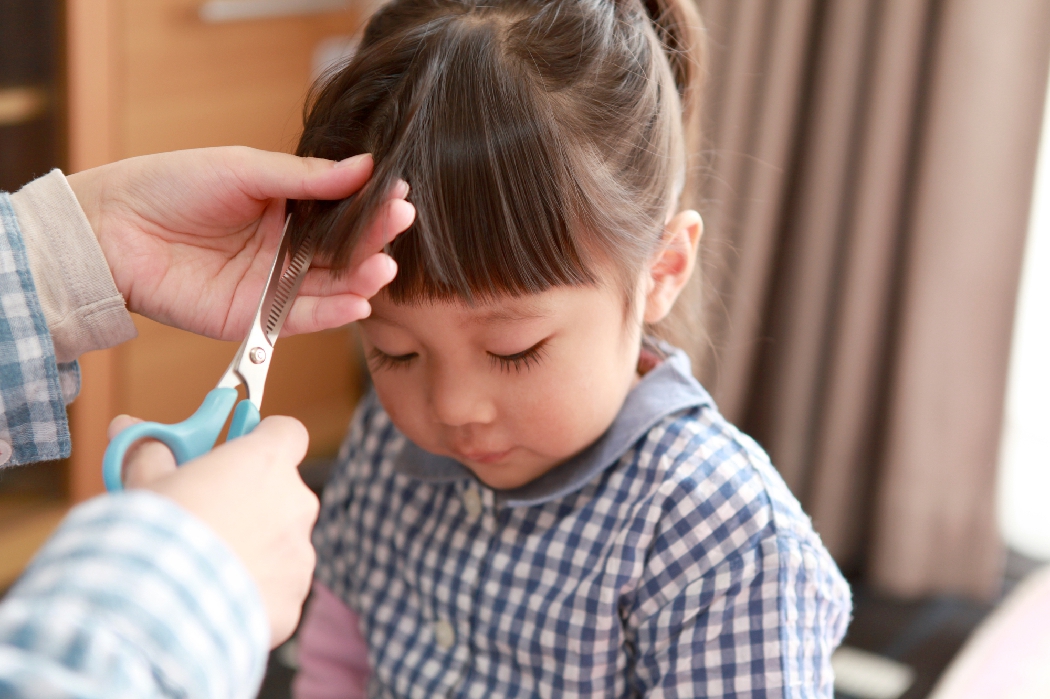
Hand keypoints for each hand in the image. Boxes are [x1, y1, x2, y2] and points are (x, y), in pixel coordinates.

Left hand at [67, 147, 414, 338]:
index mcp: (286, 208)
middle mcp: (285, 250)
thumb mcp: (244, 169)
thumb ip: (306, 177)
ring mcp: (271, 286)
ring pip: (330, 287)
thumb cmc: (170, 185)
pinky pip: (300, 319)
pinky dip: (332, 313)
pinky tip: (359, 302)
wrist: (112, 228)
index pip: (341, 210)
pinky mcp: (252, 318)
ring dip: (362, 279)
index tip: (400, 193)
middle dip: (374, 239)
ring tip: (384, 267)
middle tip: (401, 223)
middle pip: (342, 250)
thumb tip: (366, 166)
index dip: (371, 204)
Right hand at [109, 414, 318, 646]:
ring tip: (205, 568)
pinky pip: (277, 590)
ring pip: (282, 544)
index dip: (266, 439)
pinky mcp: (293, 599)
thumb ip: (149, 452)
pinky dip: (253, 593)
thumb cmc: (157, 533)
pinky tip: (214, 602)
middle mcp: (296, 503)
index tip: (243, 450)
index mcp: (267, 462)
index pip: (288, 432)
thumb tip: (127, 428)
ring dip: (254, 550)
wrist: (159, 608)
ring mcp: (299, 554)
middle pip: (284, 492)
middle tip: (211, 516)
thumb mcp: (147, 483)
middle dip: (253, 502)